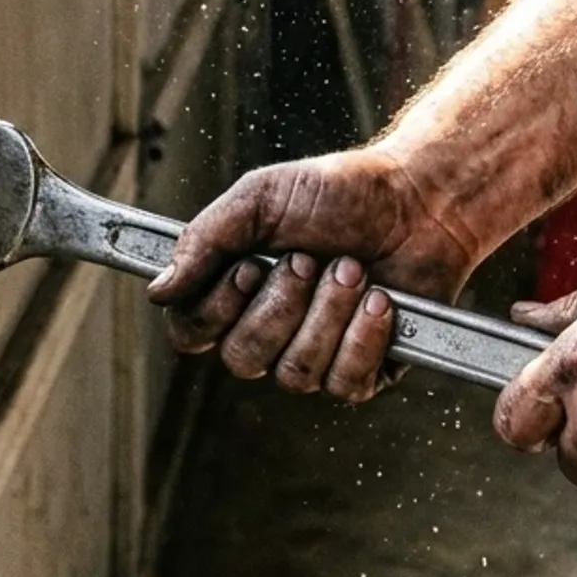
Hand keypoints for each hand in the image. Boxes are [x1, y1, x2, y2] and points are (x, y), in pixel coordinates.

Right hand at [147, 146, 481, 401]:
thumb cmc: (339, 193)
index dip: (216, 310)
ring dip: (329, 313)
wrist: (417, 201)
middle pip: (242, 359)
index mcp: (234, 291)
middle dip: (283, 304)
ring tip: (354, 268)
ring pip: (295, 374)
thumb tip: (159, 289)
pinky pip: (346, 383)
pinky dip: (364, 337)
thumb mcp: (261, 198)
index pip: (191, 334)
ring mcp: (315, 355)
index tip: (249, 266)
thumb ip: (205, 240)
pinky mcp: (363, 370)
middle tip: (312, 258)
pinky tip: (382, 301)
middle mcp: (269, 331)